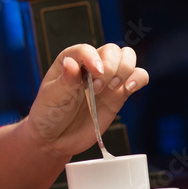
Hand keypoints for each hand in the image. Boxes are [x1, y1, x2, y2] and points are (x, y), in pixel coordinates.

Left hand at [25, 43, 148, 159]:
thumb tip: (71, 62)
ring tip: (111, 88)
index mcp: (70, 60)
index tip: (96, 72)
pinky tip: (129, 88)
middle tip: (97, 88)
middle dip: (109, 67)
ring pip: (127, 58)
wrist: (56, 138)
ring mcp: (106, 79)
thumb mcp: (52, 97)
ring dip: (125, 70)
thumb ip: (65, 80)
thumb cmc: (48, 114)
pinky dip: (138, 79)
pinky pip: (138, 77)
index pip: (87, 49)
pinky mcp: (119, 94)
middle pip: (112, 50)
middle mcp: (90, 66)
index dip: (93, 58)